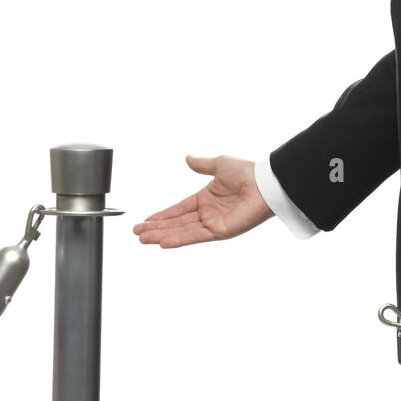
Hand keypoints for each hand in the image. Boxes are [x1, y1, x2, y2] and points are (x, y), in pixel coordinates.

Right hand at [132, 155, 273, 247]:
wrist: (264, 183)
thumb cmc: (246, 172)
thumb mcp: (219, 164)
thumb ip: (201, 164)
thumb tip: (187, 158)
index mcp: (206, 198)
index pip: (178, 209)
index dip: (161, 215)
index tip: (145, 221)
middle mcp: (207, 212)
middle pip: (176, 223)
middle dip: (156, 228)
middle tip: (137, 233)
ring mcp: (213, 223)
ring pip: (181, 231)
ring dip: (161, 235)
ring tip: (143, 239)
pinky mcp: (220, 231)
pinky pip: (195, 236)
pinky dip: (179, 240)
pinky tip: (163, 242)